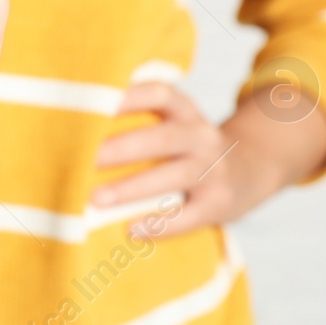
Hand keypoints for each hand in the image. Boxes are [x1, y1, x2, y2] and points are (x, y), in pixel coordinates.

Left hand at [93, 81, 325, 238]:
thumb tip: (73, 121)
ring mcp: (214, 169)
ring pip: (173, 176)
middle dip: (120, 148)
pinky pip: (190, 215)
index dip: (129, 96)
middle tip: (82, 159)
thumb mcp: (174, 121)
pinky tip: (131, 230)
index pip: (160, 94)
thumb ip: (138, 117)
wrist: (252, 169)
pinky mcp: (220, 203)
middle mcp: (202, 136)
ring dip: (132, 188)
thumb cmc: (188, 145)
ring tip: (96, 199)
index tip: (95, 103)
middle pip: (162, 138)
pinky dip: (160, 225)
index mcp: (185, 111)